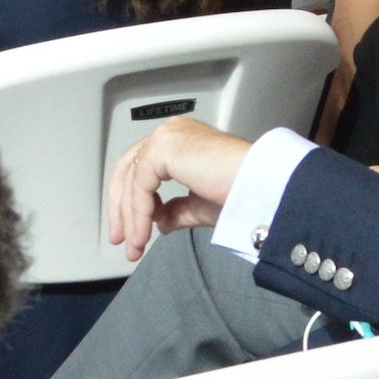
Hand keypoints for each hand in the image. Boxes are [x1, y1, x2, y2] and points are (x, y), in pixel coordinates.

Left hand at [102, 117, 253, 259]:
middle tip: (122, 240)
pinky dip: (138, 212)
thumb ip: (175, 210)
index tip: (131, 232)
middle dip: (122, 209)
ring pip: (131, 179)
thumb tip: (159, 221)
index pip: (141, 168)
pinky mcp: (164, 147)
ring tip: (136, 245)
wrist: (257, 186)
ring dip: (131, 217)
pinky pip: (139, 185)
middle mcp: (171, 133)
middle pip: (128, 170)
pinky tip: (144, 233)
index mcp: (180, 140)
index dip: (130, 202)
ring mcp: (166, 136)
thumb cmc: (240, 191)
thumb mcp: (199, 205)